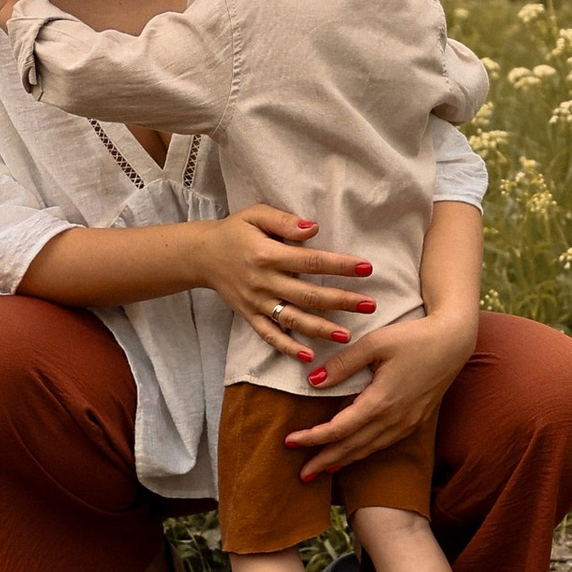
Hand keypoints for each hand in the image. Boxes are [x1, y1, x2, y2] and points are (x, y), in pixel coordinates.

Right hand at [196, 204, 378, 358]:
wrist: (201, 255)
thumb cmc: (235, 231)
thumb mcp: (256, 215)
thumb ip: (285, 221)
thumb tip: (314, 228)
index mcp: (268, 254)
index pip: (310, 261)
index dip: (339, 265)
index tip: (366, 268)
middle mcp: (263, 281)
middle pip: (308, 294)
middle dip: (341, 301)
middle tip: (370, 305)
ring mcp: (256, 302)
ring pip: (292, 319)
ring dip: (320, 329)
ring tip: (347, 335)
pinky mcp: (249, 315)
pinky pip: (270, 335)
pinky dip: (288, 348)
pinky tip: (309, 356)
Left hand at [290, 302, 479, 476]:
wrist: (454, 342)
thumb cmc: (413, 337)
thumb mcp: (374, 343)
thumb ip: (342, 364)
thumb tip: (313, 382)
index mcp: (381, 402)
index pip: (338, 429)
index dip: (312, 438)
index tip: (289, 442)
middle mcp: (394, 420)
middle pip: (351, 448)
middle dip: (323, 462)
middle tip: (300, 475)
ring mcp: (407, 423)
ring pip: (368, 449)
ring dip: (343, 461)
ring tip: (322, 470)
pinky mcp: (415, 422)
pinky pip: (383, 444)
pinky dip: (363, 452)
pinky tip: (352, 454)